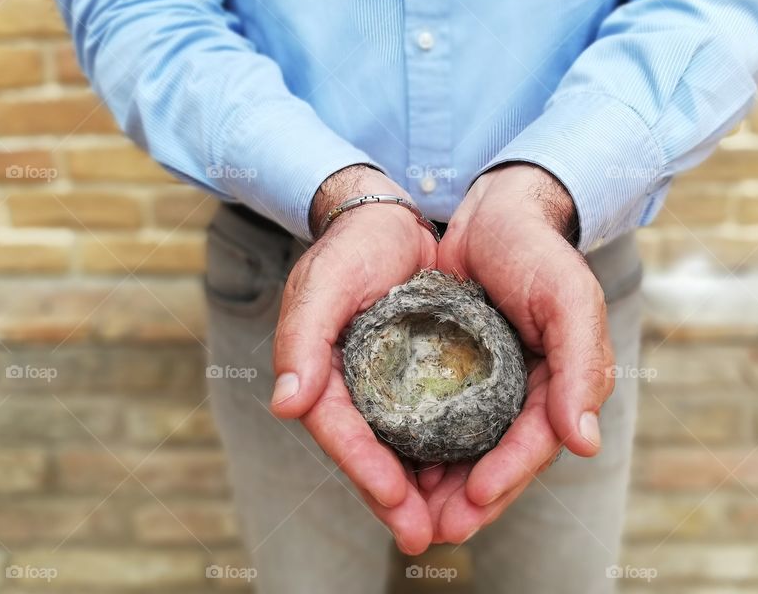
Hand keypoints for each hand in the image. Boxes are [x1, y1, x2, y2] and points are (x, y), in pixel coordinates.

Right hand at [270, 165, 437, 553]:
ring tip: (454, 524)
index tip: (395, 499)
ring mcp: (386, 387)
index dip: (364, 468)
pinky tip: (471, 477)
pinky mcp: (417, 378)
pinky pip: (430, 424)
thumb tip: (287, 404)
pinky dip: (445, 453)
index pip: (340, 431)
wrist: (388, 221)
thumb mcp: (324, 284)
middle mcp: (353, 389)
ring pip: (403, 449)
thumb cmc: (351, 248)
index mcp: (322, 374)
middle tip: (426, 537)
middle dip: (396, 500)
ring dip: (424, 490)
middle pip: (372, 454)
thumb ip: (302, 339)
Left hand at [426, 163, 613, 542]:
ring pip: (468, 450)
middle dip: (471, 500)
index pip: (536, 443)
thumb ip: (581, 366)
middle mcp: (525, 394)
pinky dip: (424, 446)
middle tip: (435, 531)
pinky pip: (440, 419)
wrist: (495, 212)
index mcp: (560, 385)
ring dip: (443, 486)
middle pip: (499, 460)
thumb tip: (584, 443)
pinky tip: (398, 466)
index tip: (474, 498)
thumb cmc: (539, 252)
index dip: (508, 475)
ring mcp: (489, 385)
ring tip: (411, 515)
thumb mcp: (570, 300)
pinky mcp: (456, 373)